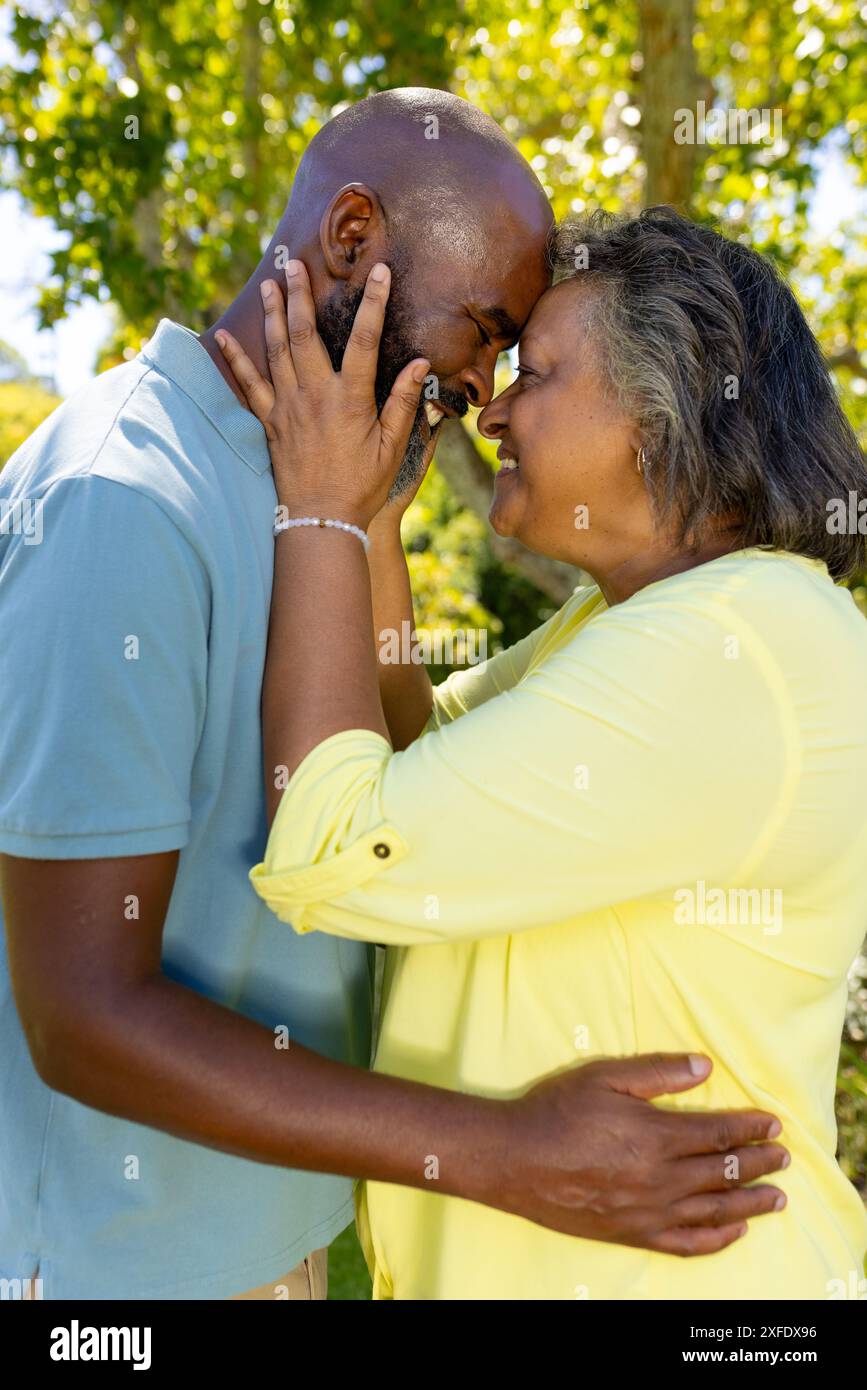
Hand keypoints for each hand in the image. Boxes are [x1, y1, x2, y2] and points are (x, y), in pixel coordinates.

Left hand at [216, 260, 429, 528]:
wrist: (320, 519)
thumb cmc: (362, 485)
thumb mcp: (392, 447)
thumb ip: (404, 403)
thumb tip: (419, 363)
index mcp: (350, 399)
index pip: (364, 340)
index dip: (373, 303)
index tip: (378, 272)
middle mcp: (315, 395)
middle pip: (306, 333)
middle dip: (300, 294)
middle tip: (294, 263)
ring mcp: (288, 407)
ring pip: (277, 350)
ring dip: (272, 313)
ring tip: (268, 284)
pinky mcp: (270, 422)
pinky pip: (249, 384)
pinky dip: (235, 359)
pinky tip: (222, 336)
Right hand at [490, 1054, 787, 1254]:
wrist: (515, 1159)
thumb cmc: (557, 1111)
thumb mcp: (605, 1076)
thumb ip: (658, 1073)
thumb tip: (704, 1066)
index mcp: (656, 1136)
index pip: (719, 1134)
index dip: (750, 1129)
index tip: (773, 1125)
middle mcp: (660, 1178)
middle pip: (724, 1172)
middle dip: (760, 1163)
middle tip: (784, 1157)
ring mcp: (649, 1211)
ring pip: (714, 1210)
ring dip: (751, 1203)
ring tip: (777, 1198)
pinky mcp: (633, 1234)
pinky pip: (687, 1244)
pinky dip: (717, 1239)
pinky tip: (734, 1231)